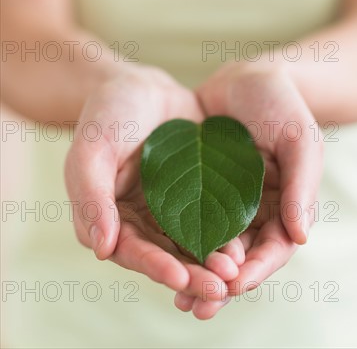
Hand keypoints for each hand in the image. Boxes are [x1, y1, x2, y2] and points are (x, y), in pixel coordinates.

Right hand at [65, 66, 243, 301]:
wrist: (141, 86)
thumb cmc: (107, 113)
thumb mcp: (92, 148)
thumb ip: (92, 196)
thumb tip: (101, 250)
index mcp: (107, 216)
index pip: (130, 250)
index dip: (153, 265)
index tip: (180, 278)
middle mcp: (137, 220)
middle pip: (164, 255)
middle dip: (191, 274)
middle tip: (219, 287)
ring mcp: (167, 208)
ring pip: (190, 243)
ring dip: (211, 261)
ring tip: (236, 273)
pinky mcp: (192, 194)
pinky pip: (209, 218)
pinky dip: (224, 234)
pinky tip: (245, 244)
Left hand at [174, 61, 322, 317]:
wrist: (246, 77)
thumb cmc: (281, 105)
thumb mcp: (300, 138)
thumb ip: (303, 185)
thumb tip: (301, 237)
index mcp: (286, 205)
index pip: (275, 249)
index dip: (257, 270)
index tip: (234, 285)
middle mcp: (256, 211)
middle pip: (241, 258)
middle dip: (220, 284)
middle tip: (195, 306)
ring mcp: (227, 202)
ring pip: (213, 246)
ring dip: (197, 273)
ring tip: (176, 296)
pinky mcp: (200, 188)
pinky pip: (189, 220)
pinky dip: (179, 241)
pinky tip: (161, 256)